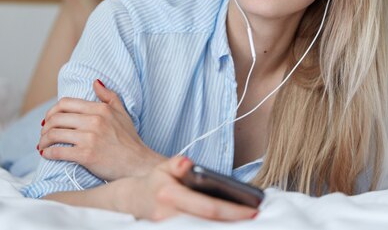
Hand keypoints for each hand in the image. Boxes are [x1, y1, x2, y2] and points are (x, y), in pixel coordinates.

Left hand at [39, 80, 165, 180]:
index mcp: (100, 109)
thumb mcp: (122, 113)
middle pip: (57, 118)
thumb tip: (95, 82)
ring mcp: (89, 138)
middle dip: (45, 126)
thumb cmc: (130, 141)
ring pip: (54, 134)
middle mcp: (94, 121)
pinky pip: (59, 151)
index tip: (49, 119)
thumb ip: (109, 96)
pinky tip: (47, 154)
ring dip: (43, 140)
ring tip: (42, 145)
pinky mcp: (86, 155)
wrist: (139, 165)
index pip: (66, 103)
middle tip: (44, 133)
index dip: (52, 111)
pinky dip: (48, 153)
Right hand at [116, 156, 258, 221]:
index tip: (252, 210)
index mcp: (170, 196)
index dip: (232, 211)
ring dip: (225, 227)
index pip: (207, 207)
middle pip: (209, 224)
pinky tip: (228, 225)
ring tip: (246, 222)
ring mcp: (168, 229)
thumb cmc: (155, 182)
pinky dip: (212, 228)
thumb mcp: (163, 167)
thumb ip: (177, 163)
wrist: (132, 201)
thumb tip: (188, 164)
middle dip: (234, 223)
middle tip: (255, 217)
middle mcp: (168, 217)